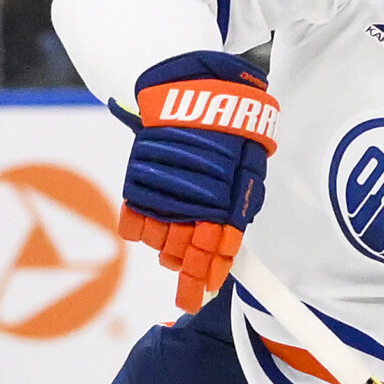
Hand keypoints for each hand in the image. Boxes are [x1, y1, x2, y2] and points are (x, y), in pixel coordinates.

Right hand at [118, 51, 279, 310]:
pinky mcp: (140, 182)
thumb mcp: (250, 164)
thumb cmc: (228, 125)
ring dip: (168, 247)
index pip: (218, 251)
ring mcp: (164, 194)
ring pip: (161, 242)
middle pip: (186, 254)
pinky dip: (140, 228)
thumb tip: (228, 246)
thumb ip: (240, 204)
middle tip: (188, 287)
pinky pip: (134, 221)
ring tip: (175, 242)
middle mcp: (194, 203)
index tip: (202, 297)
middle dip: (188, 272)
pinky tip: (150, 227)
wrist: (192, 86)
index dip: (209, 277)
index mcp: (227, 202)